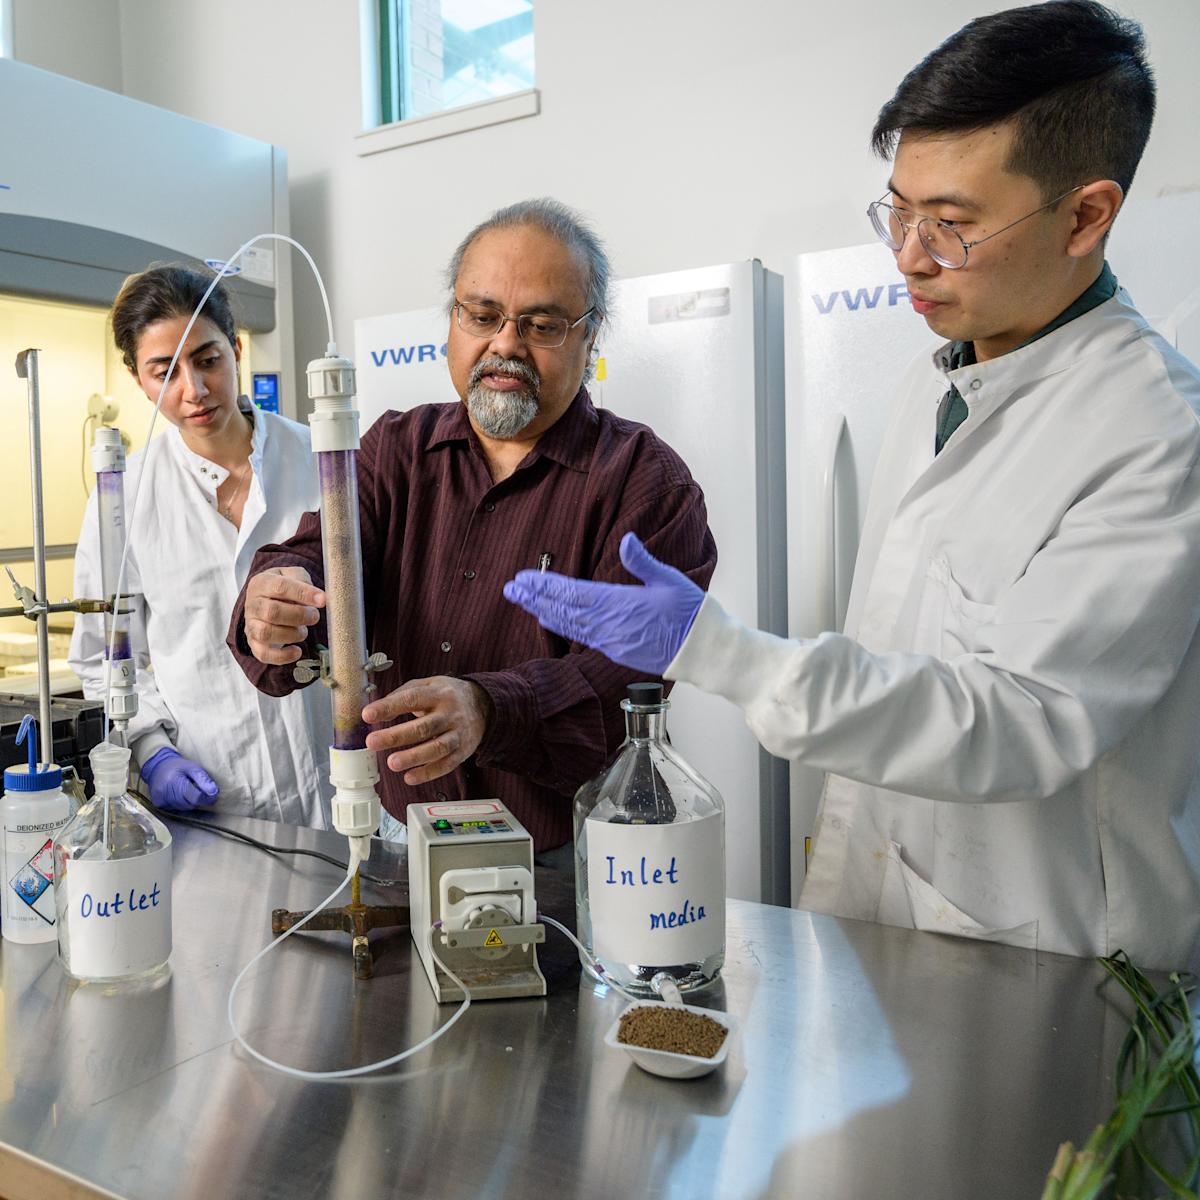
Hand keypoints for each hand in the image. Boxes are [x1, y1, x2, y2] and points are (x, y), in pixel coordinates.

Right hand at [140, 747, 218, 810]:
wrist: (157, 767)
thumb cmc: (178, 766)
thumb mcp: (193, 768)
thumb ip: (204, 779)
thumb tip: (213, 792)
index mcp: (175, 781)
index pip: (196, 798)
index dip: (207, 798)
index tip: (212, 794)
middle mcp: (166, 792)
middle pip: (190, 804)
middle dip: (198, 799)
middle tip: (199, 789)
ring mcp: (161, 800)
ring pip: (184, 808)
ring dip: (190, 802)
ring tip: (187, 789)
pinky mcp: (158, 805)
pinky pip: (176, 809)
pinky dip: (181, 804)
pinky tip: (179, 794)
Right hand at [243, 566, 324, 665]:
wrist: (265, 599)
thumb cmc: (283, 587)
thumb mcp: (292, 574)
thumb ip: (304, 580)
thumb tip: (319, 598)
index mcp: (262, 583)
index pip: (280, 587)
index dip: (303, 594)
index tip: (322, 600)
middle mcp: (253, 604)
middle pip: (272, 612)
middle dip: (299, 616)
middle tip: (314, 616)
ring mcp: (251, 625)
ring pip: (266, 633)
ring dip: (291, 634)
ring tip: (303, 631)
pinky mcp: (254, 643)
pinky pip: (264, 654)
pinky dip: (283, 656)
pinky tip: (297, 650)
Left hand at [363, 677, 492, 784]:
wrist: (484, 706)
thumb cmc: (448, 696)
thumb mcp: (428, 685)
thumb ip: (403, 694)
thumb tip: (379, 711)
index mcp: (438, 694)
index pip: (411, 698)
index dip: (389, 706)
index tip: (368, 714)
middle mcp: (450, 714)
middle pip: (423, 727)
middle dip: (396, 736)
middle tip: (372, 742)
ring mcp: (458, 734)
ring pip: (437, 748)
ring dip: (413, 757)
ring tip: (392, 763)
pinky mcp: (462, 752)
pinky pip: (446, 765)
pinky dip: (428, 773)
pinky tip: (410, 777)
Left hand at [503, 531, 703, 673]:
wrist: (701, 649)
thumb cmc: (689, 611)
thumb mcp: (669, 580)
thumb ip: (642, 561)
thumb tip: (626, 539)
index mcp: (619, 604)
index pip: (573, 593)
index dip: (546, 586)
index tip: (524, 578)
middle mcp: (609, 625)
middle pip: (563, 609)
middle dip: (535, 598)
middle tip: (510, 588)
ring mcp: (610, 641)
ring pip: (568, 624)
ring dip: (542, 611)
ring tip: (521, 600)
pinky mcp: (615, 651)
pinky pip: (580, 637)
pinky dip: (561, 626)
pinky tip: (546, 619)